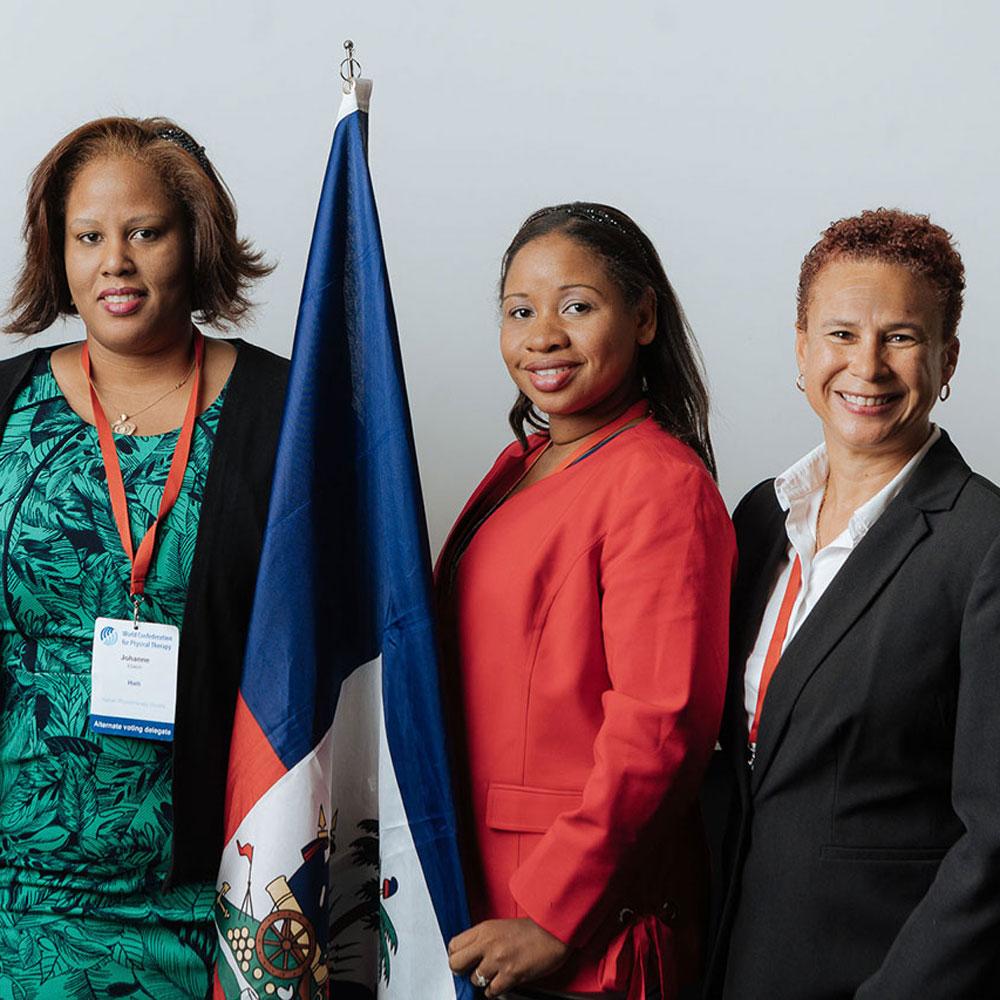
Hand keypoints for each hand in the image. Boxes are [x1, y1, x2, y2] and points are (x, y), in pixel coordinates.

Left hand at [448, 917, 570, 996]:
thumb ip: (483, 938)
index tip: (463, 959)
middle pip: (456, 963)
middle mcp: (488, 943)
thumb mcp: (500, 926)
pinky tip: (502, 982)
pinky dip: (495, 990)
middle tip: (471, 970)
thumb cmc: (531, 929)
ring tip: (494, 975)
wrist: (553, 932)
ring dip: (483, 981)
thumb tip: (469, 953)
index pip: (454, 945)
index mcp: (484, 929)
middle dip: (461, 970)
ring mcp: (498, 960)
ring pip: (474, 980)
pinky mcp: (510, 975)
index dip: (456, 955)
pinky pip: (491, 991)